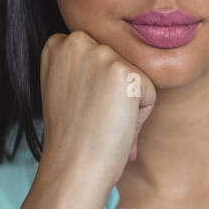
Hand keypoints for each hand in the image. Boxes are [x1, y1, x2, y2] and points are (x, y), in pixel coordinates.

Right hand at [37, 30, 156, 190]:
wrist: (72, 167)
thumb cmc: (71, 136)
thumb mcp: (67, 88)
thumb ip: (86, 67)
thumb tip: (120, 66)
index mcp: (59, 43)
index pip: (102, 56)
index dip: (96, 88)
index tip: (79, 107)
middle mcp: (76, 42)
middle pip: (121, 64)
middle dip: (115, 94)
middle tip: (92, 118)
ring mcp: (100, 54)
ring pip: (137, 78)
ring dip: (128, 105)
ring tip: (102, 123)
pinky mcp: (123, 72)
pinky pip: (149, 93)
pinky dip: (139, 116)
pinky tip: (115, 126)